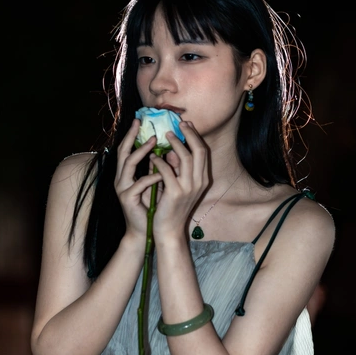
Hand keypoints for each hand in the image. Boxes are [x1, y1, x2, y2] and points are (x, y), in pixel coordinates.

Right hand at [114, 119, 162, 239]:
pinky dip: (152, 176)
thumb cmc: (153, 207)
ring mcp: (122, 188)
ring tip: (155, 142)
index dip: (133, 134)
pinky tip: (163, 173)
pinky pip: (139, 183)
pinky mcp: (127, 199)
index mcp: (127, 174)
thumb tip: (170, 151)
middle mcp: (121, 178)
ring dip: (142, 151)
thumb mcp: (157, 184)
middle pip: (122, 151)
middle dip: (132, 136)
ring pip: (128, 164)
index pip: (128, 149)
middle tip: (140, 123)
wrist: (147, 231)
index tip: (141, 120)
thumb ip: (159, 168)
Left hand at [148, 121, 209, 239]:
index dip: (195, 136)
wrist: (169, 230)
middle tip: (178, 124)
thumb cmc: (172, 207)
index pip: (203, 152)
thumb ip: (177, 169)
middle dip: (188, 134)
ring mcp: (188, 188)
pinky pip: (167, 171)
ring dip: (174, 143)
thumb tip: (172, 150)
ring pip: (185, 157)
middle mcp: (199, 182)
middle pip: (199, 151)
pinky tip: (153, 157)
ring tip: (164, 135)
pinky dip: (159, 162)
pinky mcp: (175, 193)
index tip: (186, 125)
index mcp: (203, 180)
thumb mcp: (178, 185)